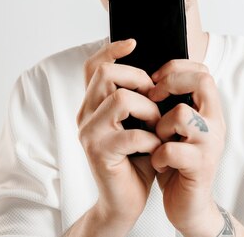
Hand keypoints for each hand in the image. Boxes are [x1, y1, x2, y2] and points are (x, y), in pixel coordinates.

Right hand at [76, 39, 161, 231]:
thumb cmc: (136, 159)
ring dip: (149, 109)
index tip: (134, 42)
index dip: (111, 49)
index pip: (94, 66)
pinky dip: (151, 139)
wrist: (125, 200)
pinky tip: (156, 148)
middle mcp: (85, 114)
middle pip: (106, 74)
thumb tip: (158, 70)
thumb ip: (139, 97)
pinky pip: (131, 134)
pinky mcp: (99, 153)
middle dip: (139, 79)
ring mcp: (89, 133)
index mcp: (93, 104)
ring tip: (157, 125)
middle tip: (156, 96)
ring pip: (120, 98)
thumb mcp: (139, 122)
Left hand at [148, 60, 226, 236]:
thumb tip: (147, 77)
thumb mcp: (175, 129)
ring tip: (157, 139)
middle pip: (202, 81)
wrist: (189, 206)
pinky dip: (158, 155)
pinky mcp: (200, 167)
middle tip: (152, 98)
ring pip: (182, 114)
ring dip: (160, 125)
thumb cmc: (176, 163)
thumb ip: (170, 105)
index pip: (203, 71)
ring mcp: (210, 144)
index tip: (155, 79)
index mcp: (209, 111)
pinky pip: (172, 149)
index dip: (177, 68)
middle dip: (170, 84)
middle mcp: (215, 124)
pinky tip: (158, 162)